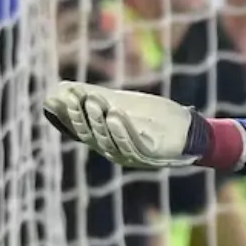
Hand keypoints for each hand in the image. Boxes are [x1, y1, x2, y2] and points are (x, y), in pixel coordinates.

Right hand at [43, 81, 203, 167]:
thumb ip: (99, 100)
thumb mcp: (125, 106)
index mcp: (105, 140)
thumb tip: (63, 88)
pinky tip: (115, 115)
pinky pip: (131, 144)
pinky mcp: (149, 156)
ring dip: (99, 120)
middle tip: (73, 96)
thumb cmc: (155, 118)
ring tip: (94, 101)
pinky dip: (122, 130)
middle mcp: (113, 151)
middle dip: (81, 116)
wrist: (188, 133)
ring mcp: (130, 156)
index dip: (69, 115)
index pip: (81, 129)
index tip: (57, 98)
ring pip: (109, 140)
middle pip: (92, 135)